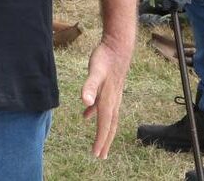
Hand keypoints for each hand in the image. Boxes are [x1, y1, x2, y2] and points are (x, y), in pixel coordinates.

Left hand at [81, 37, 132, 158]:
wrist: (118, 47)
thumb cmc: (105, 59)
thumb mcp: (94, 72)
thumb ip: (89, 87)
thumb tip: (85, 103)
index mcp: (107, 101)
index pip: (104, 125)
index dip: (100, 140)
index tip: (97, 154)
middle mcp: (112, 101)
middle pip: (109, 126)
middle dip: (104, 141)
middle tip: (101, 156)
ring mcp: (112, 96)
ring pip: (108, 118)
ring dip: (103, 131)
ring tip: (99, 143)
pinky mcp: (110, 89)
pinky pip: (103, 107)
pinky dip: (96, 114)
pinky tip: (87, 115)